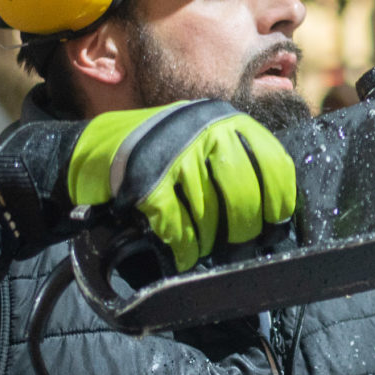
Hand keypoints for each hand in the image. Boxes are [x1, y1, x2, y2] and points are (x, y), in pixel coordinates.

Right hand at [67, 101, 296, 272]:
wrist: (93, 151)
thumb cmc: (158, 152)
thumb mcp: (204, 141)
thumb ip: (238, 161)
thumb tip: (274, 210)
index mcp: (228, 122)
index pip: (274, 164)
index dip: (280, 201)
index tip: (276, 223)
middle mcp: (206, 132)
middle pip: (244, 195)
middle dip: (244, 229)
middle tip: (240, 246)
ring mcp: (175, 156)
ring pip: (210, 215)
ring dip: (209, 241)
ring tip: (205, 248)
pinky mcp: (147, 182)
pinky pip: (178, 227)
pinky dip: (183, 247)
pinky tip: (183, 253)